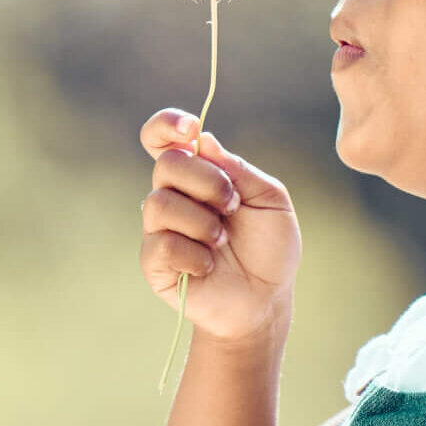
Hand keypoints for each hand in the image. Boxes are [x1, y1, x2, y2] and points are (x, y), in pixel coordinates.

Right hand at [139, 108, 302, 342]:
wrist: (265, 301)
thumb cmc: (269, 249)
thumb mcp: (271, 200)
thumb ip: (239, 169)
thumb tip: (203, 140)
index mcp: (199, 175)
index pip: (163, 138)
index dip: (166, 125)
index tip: (190, 129)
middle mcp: (174, 196)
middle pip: (166, 164)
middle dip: (207, 182)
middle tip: (233, 206)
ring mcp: (159, 228)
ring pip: (160, 203)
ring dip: (202, 223)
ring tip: (222, 242)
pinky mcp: (154, 262)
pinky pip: (162, 244)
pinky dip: (194, 255)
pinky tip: (208, 266)